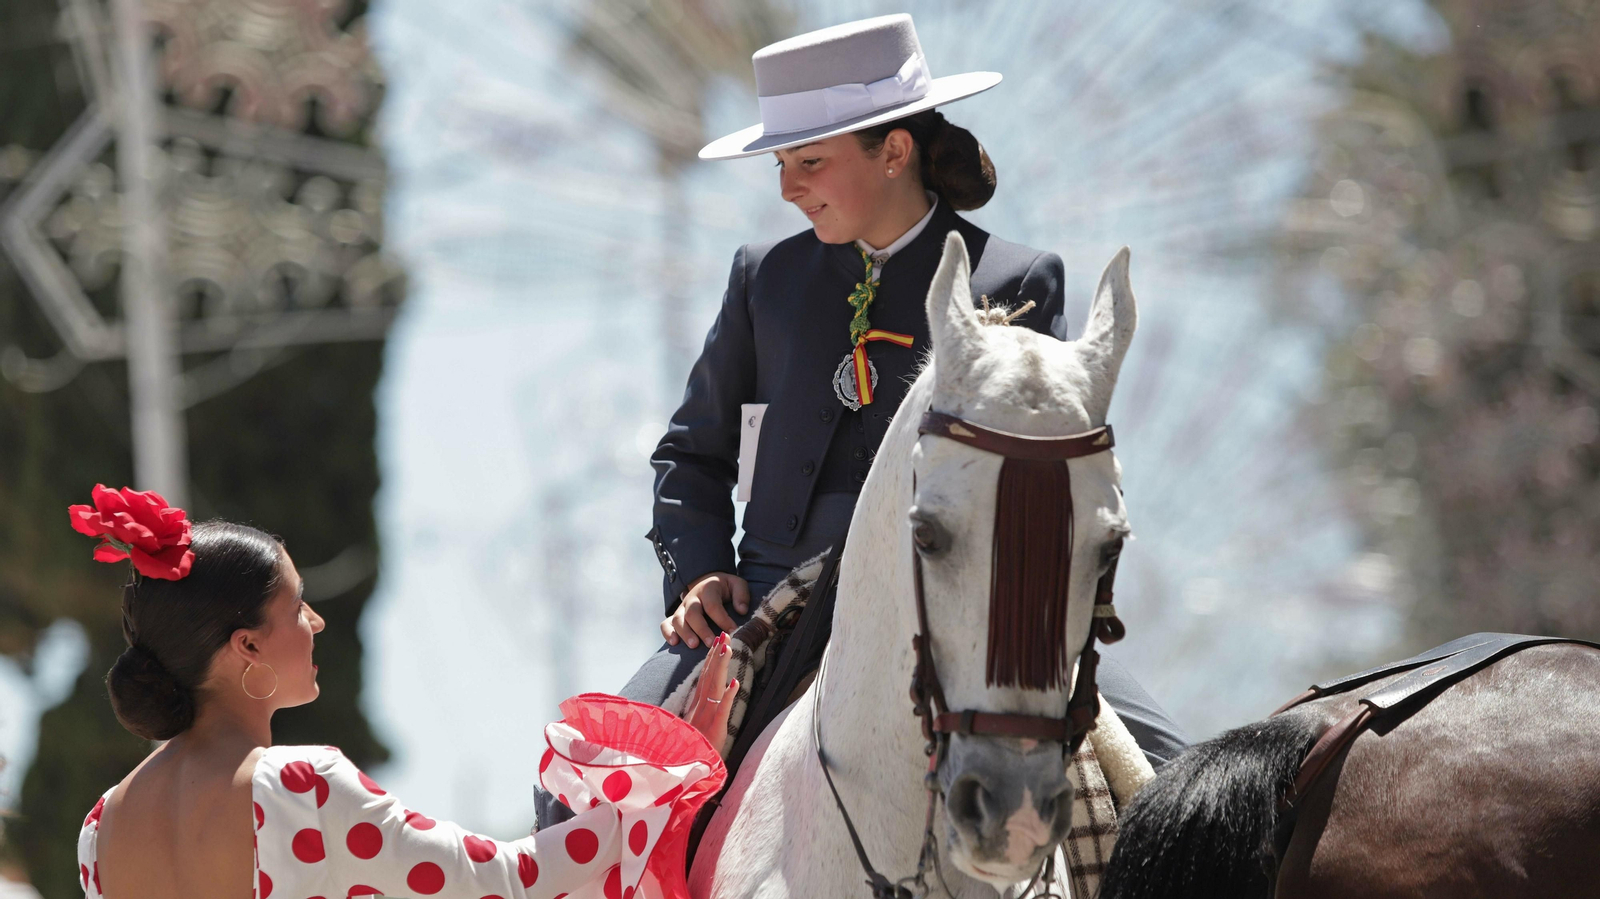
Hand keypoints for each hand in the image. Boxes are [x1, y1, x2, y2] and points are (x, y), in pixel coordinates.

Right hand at [660, 572, 749, 648]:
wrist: (707, 582)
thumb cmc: (725, 588)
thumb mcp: (736, 584)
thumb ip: (741, 595)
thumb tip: (741, 610)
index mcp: (708, 589)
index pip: (713, 605)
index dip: (722, 619)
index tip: (733, 631)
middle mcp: (692, 598)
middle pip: (692, 613)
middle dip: (701, 629)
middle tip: (711, 643)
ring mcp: (682, 607)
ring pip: (677, 619)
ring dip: (685, 633)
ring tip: (694, 646)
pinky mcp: (675, 616)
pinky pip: (666, 623)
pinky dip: (667, 632)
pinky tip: (674, 643)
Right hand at [686, 632, 738, 755]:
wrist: (683, 773)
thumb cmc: (690, 752)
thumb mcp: (694, 730)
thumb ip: (696, 715)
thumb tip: (703, 702)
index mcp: (696, 707)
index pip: (704, 678)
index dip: (710, 659)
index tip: (717, 642)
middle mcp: (700, 707)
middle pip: (709, 676)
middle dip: (716, 654)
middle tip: (724, 634)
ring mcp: (706, 716)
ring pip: (714, 686)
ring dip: (720, 666)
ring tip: (727, 648)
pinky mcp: (714, 728)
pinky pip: (722, 709)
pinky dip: (727, 695)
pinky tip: (734, 682)